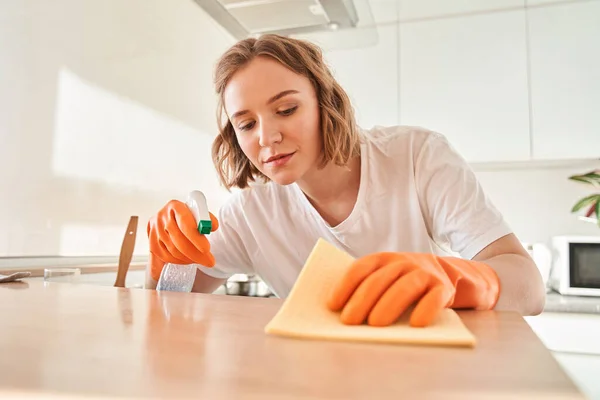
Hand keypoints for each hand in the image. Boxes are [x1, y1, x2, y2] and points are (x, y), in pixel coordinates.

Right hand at [147, 200, 218, 280]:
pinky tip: (189, 260)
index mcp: (175, 206)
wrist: (171, 221)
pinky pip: (166, 256)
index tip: (206, 248)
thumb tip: (212, 226)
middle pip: (178, 240)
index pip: (185, 222)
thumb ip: (206, 219)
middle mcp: (162, 217)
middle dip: (196, 253)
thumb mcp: (198, 214)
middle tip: (210, 261)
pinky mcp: (152, 243)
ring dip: (189, 258)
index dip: (195, 237)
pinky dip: (180, 261)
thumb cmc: (189, 217)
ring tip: (201, 260)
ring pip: (173, 250)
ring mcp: (155, 230)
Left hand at [326, 252, 499, 326]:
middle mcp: (403, 263)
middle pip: (379, 280)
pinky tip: (416, 324)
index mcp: (384, 260)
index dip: (345, 285)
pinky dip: (425, 309)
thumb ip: (371, 290)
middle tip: (349, 321)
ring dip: (387, 305)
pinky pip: (435, 297)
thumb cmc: (411, 285)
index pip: (360, 268)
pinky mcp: (445, 288)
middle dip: (361, 300)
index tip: (332, 305)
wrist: (456, 276)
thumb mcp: (391, 280)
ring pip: (404, 287)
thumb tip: (342, 315)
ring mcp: (425, 274)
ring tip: (375, 325)